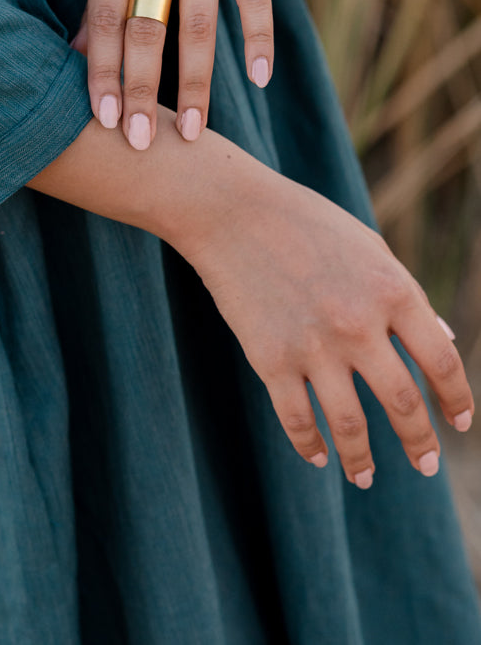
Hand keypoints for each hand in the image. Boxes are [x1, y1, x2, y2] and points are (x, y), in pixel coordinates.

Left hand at [70, 0, 311, 151]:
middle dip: (142, 90)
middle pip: (146, 27)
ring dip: (195, 84)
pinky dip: (258, 41)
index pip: (102, 18)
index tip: (102, 121)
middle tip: (142, 142)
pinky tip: (258, 79)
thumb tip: (71, 57)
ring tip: (192, 131)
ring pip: (199, 24)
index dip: (101, 72)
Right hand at [167, 153, 474, 486]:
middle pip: (403, 404)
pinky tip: (318, 456)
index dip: (456, 401)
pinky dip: (310, 445)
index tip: (457, 425)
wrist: (231, 212)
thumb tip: (446, 343)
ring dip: (363, 461)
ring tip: (366, 477)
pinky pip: (297, 419)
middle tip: (426, 466)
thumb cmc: (305, 222)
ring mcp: (313, 345)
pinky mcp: (269, 358)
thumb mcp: (369, 247)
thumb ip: (407, 296)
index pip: (442, 363)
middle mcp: (359, 323)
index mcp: (392, 290)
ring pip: (350, 425)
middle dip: (419, 444)